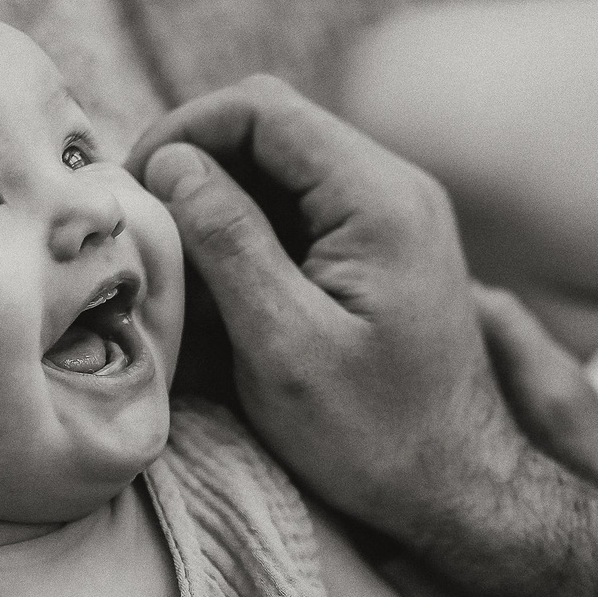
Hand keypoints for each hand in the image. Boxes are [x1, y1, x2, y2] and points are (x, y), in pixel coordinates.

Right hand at [127, 77, 526, 546]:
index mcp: (378, 199)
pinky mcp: (386, 245)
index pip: (262, 108)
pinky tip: (225, 285)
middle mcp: (396, 187)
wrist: (459, 488)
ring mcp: (396, 213)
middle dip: (199, 165)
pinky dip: (255, 229)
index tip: (138, 192)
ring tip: (181, 265)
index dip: (185, 133)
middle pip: (273, 127)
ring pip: (284, 165)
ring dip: (224, 200)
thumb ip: (229, 243)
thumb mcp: (284, 345)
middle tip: (150, 231)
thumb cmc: (373, 435)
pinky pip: (306, 206)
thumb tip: (172, 162)